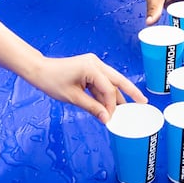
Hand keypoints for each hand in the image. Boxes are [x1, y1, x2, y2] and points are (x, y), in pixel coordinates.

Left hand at [25, 54, 145, 122]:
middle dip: (131, 91)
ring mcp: (93, 64)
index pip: (108, 89)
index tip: (111, 118)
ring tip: (129, 107)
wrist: (39, 70)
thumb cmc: (52, 82)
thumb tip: (107, 119)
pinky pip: (102, 81)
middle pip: (118, 79)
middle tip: (143, 102)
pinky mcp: (89, 68)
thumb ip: (92, 108)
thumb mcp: (73, 98)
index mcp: (91, 67)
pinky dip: (106, 92)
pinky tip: (112, 103)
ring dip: (118, 94)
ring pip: (111, 81)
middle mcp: (95, 63)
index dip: (112, 105)